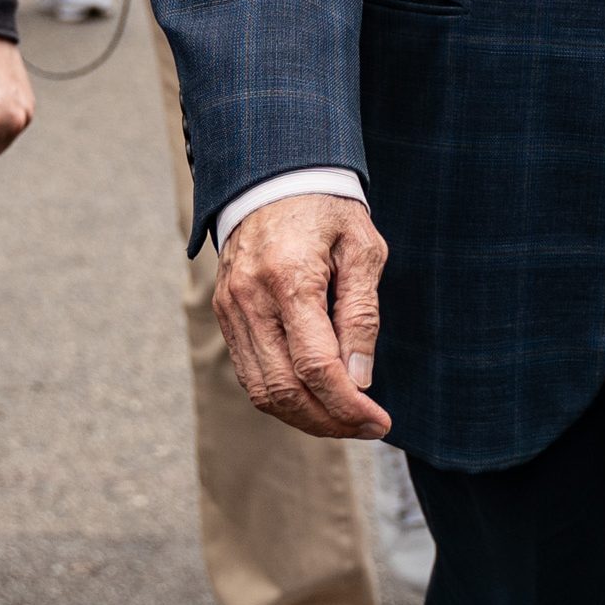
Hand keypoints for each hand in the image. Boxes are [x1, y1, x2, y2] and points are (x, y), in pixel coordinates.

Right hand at [213, 193, 391, 439]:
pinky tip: (315, 399)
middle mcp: (252, 300)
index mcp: (290, 279)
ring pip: (263, 391)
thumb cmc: (327, 210)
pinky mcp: (226, 315)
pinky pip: (250, 373)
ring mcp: (232, 310)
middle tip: (367, 428)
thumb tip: (359, 378)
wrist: (272, 176)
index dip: (348, 405)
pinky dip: (281, 397)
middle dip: (329, 421)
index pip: (316, 366)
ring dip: (304, 418)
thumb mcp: (362, 249)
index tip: (379, 422)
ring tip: (344, 420)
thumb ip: (362, 314)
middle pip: (285, 390)